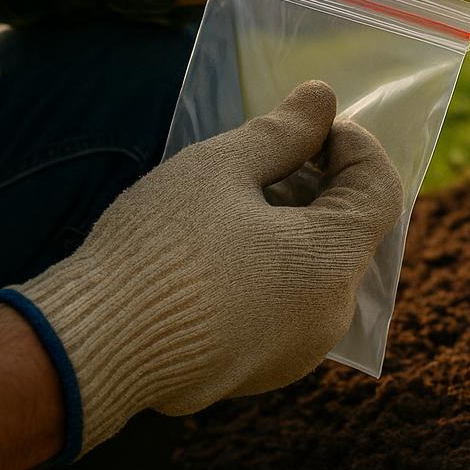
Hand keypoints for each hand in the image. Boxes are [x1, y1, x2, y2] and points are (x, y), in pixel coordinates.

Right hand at [0, 81, 401, 457]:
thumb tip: (323, 98)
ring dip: (298, 226)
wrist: (89, 349)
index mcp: (334, 264)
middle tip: (270, 156)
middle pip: (354, 231)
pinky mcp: (262, 371)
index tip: (307, 127)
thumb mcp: (221, 169)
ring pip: (322, 271)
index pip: (380, 188)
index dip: (352, 145)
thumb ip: (283, 132)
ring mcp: (299, 351)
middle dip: (323, 184)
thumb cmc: (159, 248)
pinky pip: (291, 306)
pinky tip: (227, 246)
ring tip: (242, 197)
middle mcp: (332, 316)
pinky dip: (277, 268)